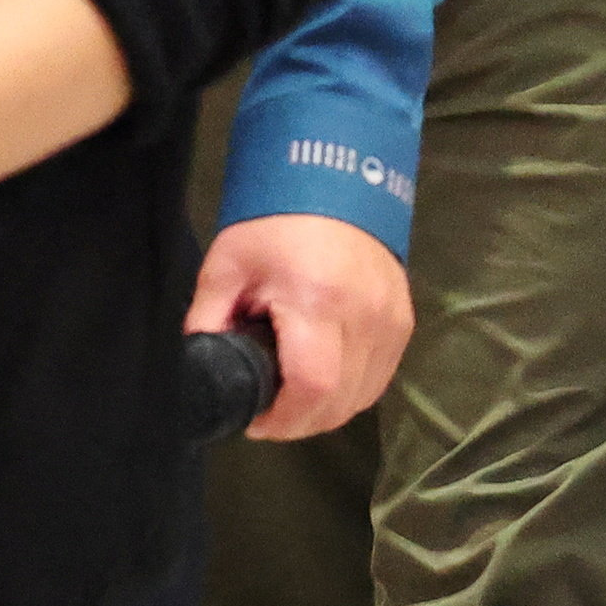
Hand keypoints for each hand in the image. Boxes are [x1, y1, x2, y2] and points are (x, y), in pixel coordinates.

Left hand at [187, 211, 413, 440]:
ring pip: (362, 398)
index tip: (255, 418)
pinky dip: (350, 391)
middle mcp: (365, 317)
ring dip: (326, 410)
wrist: (336, 183)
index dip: (282, 419)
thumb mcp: (226, 267)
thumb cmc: (275, 225)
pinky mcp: (404, 323)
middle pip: (338, 403)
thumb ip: (209, 321)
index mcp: (317, 301)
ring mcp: (391, 322)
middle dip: (299, 422)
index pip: (312, 388)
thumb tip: (201, 367)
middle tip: (268, 412)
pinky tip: (324, 380)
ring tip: (293, 396)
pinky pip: (378, 379)